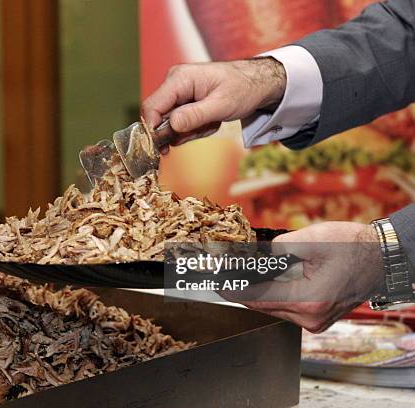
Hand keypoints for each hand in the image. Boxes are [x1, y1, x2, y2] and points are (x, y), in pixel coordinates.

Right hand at [142, 58, 285, 151]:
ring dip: (189, 131)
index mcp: (180, 78)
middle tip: (202, 131)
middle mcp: (174, 83)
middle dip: (179, 132)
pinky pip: (179, 122)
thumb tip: (172, 125)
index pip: (152, 106)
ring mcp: (178, 92)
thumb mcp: (221, 105)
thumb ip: (195, 115)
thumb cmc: (242, 88)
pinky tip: (209, 122)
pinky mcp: (183, 100)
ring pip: (170, 123)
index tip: (162, 147)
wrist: (256, 82)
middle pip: (160, 117)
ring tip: (211, 124)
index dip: (152, 129)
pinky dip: (193, 128)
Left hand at [221, 222, 383, 332]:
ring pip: (273, 308)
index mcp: (308, 299)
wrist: (382, 259)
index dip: (232, 289)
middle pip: (262, 305)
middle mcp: (310, 317)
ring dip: (257, 292)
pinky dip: (273, 295)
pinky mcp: (317, 318)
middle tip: (222, 274)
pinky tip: (264, 280)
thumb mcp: (312, 238)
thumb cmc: (353, 247)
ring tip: (240, 274)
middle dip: (242, 288)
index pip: (257, 297)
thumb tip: (256, 254)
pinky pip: (286, 308)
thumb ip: (278, 248)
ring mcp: (315, 321)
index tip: (215, 283)